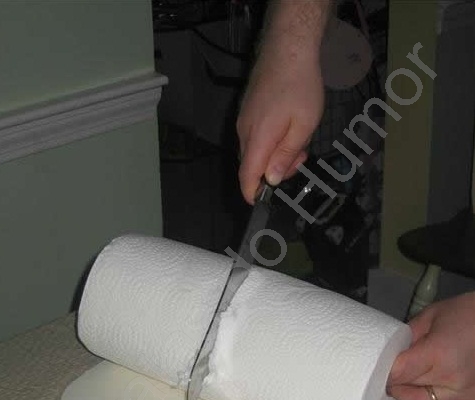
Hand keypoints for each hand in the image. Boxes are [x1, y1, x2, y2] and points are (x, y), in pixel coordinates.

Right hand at [237, 55, 324, 202]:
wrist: (288, 48)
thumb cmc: (300, 86)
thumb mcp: (304, 125)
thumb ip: (286, 155)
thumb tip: (272, 179)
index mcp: (258, 138)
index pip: (247, 175)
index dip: (252, 193)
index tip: (260, 203)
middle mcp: (245, 131)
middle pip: (252, 165)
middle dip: (274, 171)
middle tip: (300, 159)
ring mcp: (243, 119)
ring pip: (254, 150)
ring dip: (275, 155)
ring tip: (299, 140)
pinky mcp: (247, 111)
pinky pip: (254, 136)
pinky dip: (270, 142)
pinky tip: (288, 130)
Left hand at [387, 292, 474, 399]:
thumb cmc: (465, 313)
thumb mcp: (431, 316)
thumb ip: (408, 336)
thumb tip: (388, 353)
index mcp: (437, 354)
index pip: (398, 372)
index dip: (382, 372)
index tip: (372, 368)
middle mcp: (450, 379)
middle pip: (406, 389)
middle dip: (391, 382)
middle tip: (382, 373)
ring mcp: (462, 393)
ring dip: (404, 398)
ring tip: (397, 387)